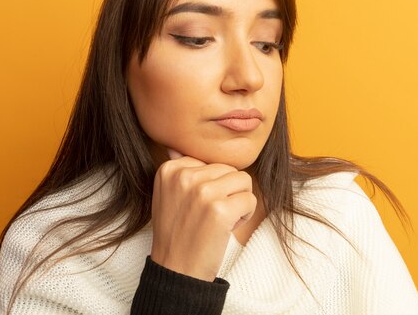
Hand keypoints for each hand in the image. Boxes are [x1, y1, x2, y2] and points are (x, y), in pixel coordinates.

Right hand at [150, 148, 256, 280]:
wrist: (175, 269)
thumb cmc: (176, 232)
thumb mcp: (167, 195)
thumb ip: (177, 170)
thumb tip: (175, 147)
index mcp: (170, 169)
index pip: (210, 162)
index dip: (211, 185)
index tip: (196, 206)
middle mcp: (184, 176)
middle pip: (229, 169)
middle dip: (227, 192)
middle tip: (209, 215)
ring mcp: (202, 192)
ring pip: (243, 181)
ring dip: (238, 202)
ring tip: (219, 220)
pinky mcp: (219, 210)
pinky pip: (250, 200)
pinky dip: (245, 215)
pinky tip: (227, 228)